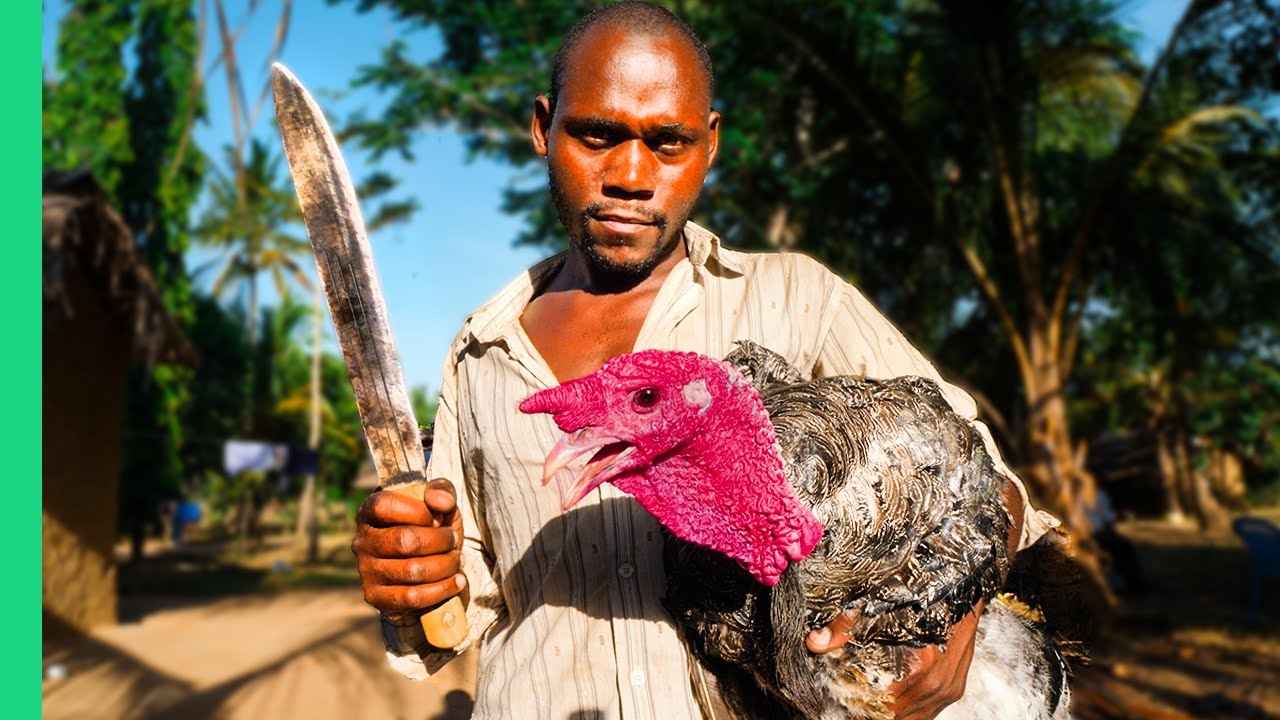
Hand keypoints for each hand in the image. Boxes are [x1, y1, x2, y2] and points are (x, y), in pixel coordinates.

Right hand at [351, 479, 466, 618]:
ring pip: (412, 571)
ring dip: (446, 566)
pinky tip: (457, 581)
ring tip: (458, 560)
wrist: (427, 567)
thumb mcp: (439, 505)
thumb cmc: (432, 528)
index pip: (385, 506)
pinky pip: (412, 597)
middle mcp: (362, 541)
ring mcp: (366, 571)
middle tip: (454, 541)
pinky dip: (442, 589)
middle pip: (404, 541)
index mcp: (370, 512)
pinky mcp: (375, 597)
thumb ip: (442, 491)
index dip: (418, 511)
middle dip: (440, 541)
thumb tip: (441, 502)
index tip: (439, 518)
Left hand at [807, 601, 981, 719]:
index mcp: (921, 668)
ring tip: (867, 703)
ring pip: (914, 719)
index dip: (858, 706)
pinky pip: (928, 712)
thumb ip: (845, 626)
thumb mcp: (879, 602)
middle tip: (850, 703)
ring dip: (891, 713)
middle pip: (897, 716)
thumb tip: (815, 642)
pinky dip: (908, 709)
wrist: (965, 584)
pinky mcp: (955, 689)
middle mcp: (938, 685)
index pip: (882, 705)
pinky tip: (891, 699)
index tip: (842, 701)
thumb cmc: (923, 591)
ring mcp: (949, 690)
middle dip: (871, 712)